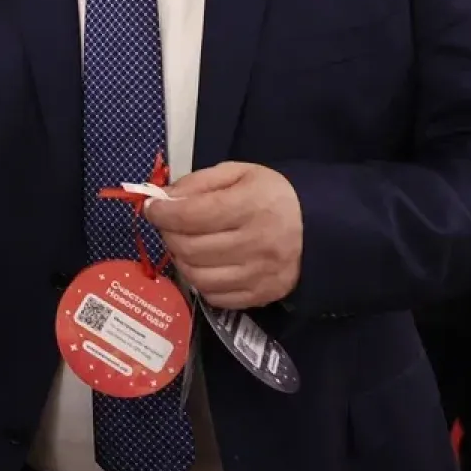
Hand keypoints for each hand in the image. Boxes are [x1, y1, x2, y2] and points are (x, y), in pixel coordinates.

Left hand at [143, 162, 303, 309]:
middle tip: (169, 225)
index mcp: (251, 206)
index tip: (151, 207)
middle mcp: (257, 243)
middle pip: (189, 247)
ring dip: (180, 260)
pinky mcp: (262, 295)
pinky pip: (215, 297)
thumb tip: (162, 199)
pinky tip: (204, 264)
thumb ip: (197, 183)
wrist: (318, 226)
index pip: (191, 215)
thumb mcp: (237, 174)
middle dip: (168, 234)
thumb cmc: (271, 195)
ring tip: (184, 244)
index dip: (162, 212)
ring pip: (197, 276)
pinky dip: (200, 282)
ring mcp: (260, 274)